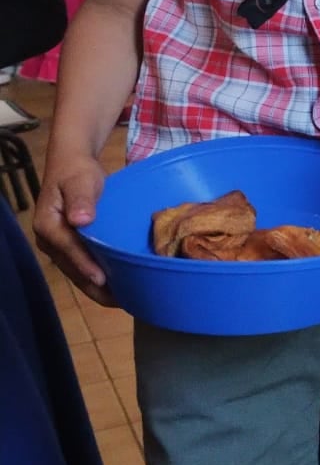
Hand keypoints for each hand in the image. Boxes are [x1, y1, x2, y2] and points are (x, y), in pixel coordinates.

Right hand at [33, 153, 114, 305]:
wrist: (72, 164)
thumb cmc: (77, 170)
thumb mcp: (81, 179)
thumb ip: (81, 198)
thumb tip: (80, 220)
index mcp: (47, 226)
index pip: (68, 249)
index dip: (85, 265)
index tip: (103, 280)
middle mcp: (49, 241)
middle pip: (73, 269)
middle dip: (96, 288)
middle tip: (123, 301)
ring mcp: (59, 247)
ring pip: (78, 273)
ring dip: (99, 288)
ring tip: (126, 299)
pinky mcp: (69, 247)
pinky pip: (83, 267)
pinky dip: (99, 278)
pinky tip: (120, 286)